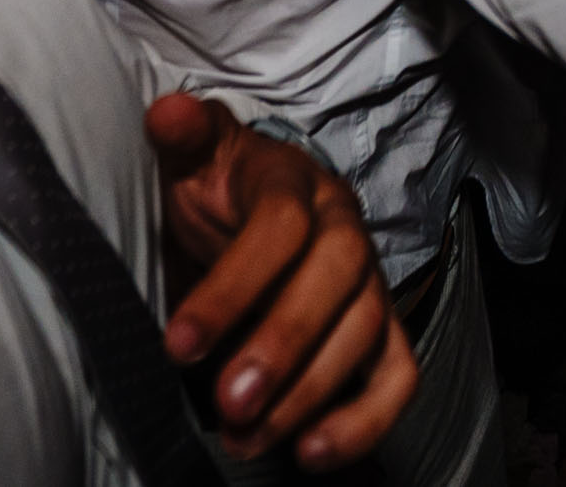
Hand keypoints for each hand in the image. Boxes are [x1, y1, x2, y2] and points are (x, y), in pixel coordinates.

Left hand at [148, 94, 415, 467]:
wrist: (248, 208)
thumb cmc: (216, 190)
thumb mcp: (192, 157)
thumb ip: (183, 137)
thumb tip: (167, 113)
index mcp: (297, 183)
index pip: (282, 228)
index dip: (233, 288)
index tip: (179, 346)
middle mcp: (345, 230)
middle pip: (335, 284)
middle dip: (283, 349)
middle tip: (229, 404)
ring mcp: (371, 283)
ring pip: (365, 335)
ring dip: (310, 395)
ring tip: (247, 437)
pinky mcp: (383, 331)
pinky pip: (398, 376)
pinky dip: (365, 421)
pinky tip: (311, 453)